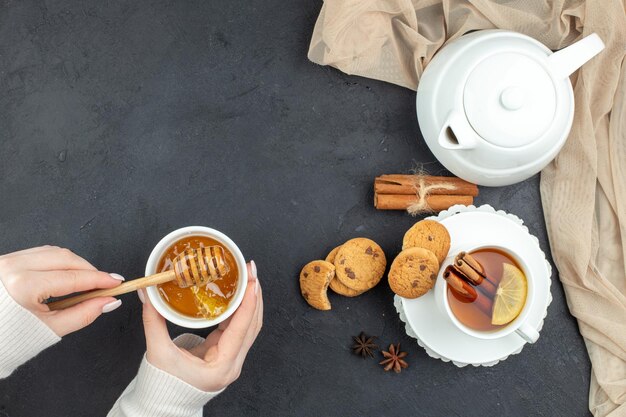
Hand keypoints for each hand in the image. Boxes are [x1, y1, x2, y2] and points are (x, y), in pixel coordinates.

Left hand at [0, 246, 124, 336]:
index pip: (73, 277)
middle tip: (105, 283)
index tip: (116, 282)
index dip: (99, 279)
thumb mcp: (50, 329)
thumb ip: (84, 313)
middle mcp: (13, 267)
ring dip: (74, 264)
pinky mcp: (5, 260)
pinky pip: (39, 253)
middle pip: (66, 258)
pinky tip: (66, 274)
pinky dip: (57, 261)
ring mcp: (7, 260)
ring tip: (86, 280)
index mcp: (23, 286)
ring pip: (54, 252)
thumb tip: (109, 301)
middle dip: (89, 269)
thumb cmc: (8, 338)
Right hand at [140, 261, 262, 391]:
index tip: (251, 280)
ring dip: (249, 301)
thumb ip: (154, 320)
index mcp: (222, 366)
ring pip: (248, 326)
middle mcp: (233, 363)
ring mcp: (231, 359)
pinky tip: (236, 294)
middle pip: (252, 324)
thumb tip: (148, 294)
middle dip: (254, 295)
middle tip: (250, 270)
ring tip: (247, 277)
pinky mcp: (225, 354)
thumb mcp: (158, 352)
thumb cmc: (162, 386)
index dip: (248, 302)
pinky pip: (238, 328)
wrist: (163, 406)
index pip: (242, 328)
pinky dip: (239, 310)